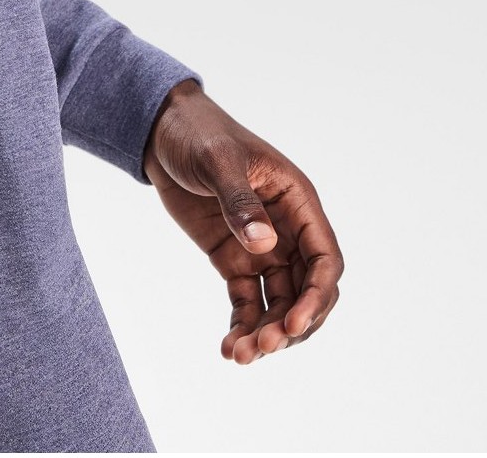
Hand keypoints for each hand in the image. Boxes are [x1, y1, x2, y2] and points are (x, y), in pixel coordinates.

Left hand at [142, 79, 343, 364]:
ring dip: (266, 333)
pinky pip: (247, 301)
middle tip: (263, 347)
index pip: (324, 258)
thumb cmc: (198, 134)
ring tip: (239, 355)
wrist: (162, 132)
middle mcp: (287, 230)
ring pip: (278, 303)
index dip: (317, 296)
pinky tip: (228, 349)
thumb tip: (264, 245)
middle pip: (307, 291)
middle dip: (291, 324)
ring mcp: (261, 248)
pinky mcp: (234, 260)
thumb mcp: (218, 160)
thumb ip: (240, 201)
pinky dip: (241, 327)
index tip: (292, 324)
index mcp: (297, 202)